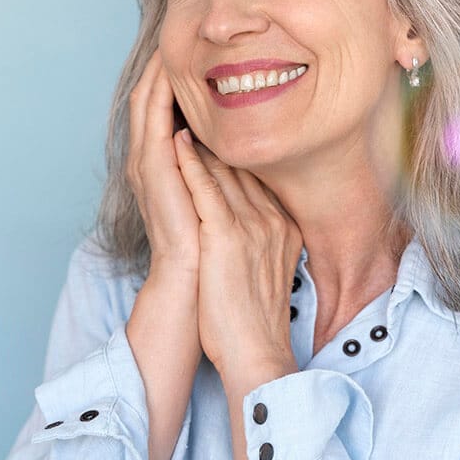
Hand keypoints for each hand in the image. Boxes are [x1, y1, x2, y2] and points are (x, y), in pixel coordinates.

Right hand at [125, 50, 201, 276]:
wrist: (193, 279)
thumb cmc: (211, 242)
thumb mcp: (216, 194)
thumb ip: (219, 166)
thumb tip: (242, 143)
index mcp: (160, 165)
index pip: (160, 109)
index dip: (169, 78)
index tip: (190, 50)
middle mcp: (146, 161)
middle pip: (147, 96)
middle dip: (160, 64)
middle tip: (175, 30)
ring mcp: (145, 164)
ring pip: (145, 100)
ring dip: (158, 70)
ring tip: (173, 40)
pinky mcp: (151, 170)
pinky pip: (152, 118)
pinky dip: (161, 91)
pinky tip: (174, 70)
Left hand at [171, 130, 302, 381]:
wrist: (255, 353)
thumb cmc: (250, 319)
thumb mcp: (267, 269)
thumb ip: (262, 240)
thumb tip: (247, 225)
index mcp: (282, 225)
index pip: (257, 177)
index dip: (236, 150)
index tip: (219, 129)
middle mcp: (271, 219)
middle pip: (242, 165)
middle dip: (219, 137)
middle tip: (197, 107)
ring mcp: (251, 224)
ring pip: (224, 169)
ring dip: (202, 138)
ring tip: (183, 110)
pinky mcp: (226, 235)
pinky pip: (206, 187)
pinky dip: (190, 161)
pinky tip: (177, 140)